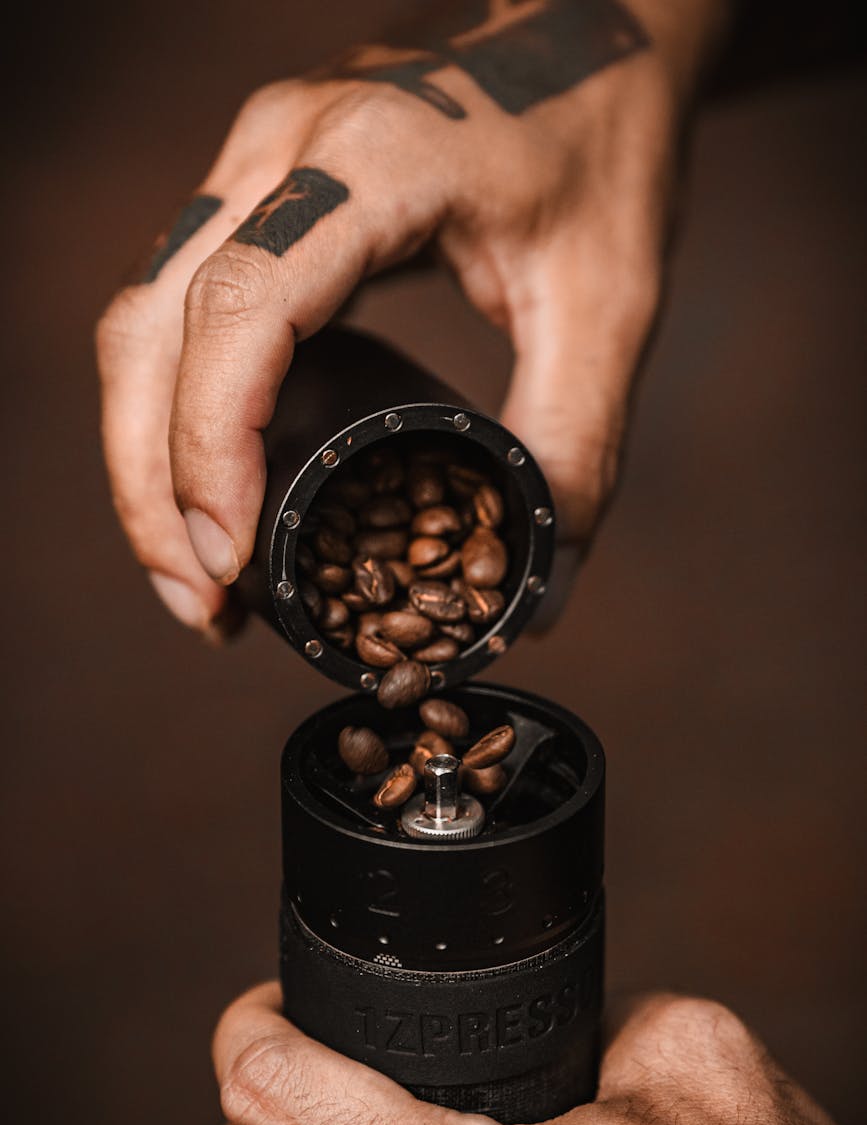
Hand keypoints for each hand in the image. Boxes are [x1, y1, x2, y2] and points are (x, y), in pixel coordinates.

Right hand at [96, 0, 728, 635]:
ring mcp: (254, 162)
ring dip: (146, 457)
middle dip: (154, 483)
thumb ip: (575, 442)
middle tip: (203, 606)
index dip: (211, 449)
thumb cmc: (604, 144)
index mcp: (369, 162)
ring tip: (195, 576)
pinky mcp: (256, 191)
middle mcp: (281, 149)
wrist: (589, 34)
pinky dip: (175, 411)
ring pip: (140, 319)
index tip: (233, 562)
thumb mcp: (610, 301)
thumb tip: (534, 592)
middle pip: (149, 327)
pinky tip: (209, 489)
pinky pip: (176, 308)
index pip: (238, 311)